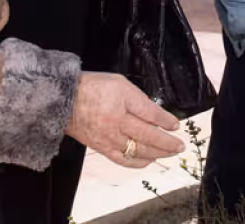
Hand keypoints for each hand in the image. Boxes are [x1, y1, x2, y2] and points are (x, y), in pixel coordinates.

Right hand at [65, 72, 183, 167]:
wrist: (65, 100)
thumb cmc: (91, 88)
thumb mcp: (119, 83)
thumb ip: (138, 98)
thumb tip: (155, 113)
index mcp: (121, 101)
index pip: (150, 113)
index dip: (166, 120)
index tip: (176, 125)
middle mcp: (116, 122)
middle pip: (147, 135)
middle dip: (167, 142)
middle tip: (179, 145)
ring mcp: (109, 137)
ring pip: (138, 149)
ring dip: (157, 153)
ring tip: (169, 153)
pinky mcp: (101, 147)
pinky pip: (123, 159)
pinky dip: (138, 162)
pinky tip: (148, 160)